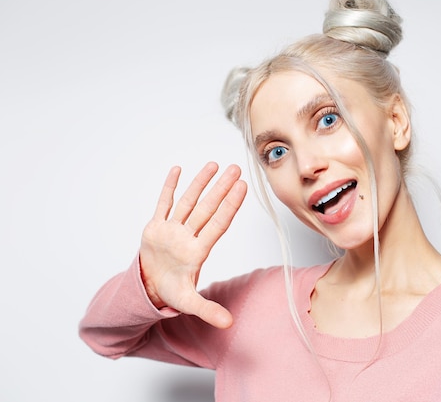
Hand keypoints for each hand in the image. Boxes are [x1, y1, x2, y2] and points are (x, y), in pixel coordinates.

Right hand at [139, 162, 246, 327]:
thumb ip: (208, 310)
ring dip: (200, 183)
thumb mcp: (188, 303)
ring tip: (214, 165)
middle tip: (236, 168)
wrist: (150, 287)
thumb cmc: (172, 292)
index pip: (218, 223)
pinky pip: (163, 203)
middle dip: (221, 188)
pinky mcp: (156, 227)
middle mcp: (188, 235)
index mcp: (197, 250)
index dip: (230, 205)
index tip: (242, 188)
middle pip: (207, 208)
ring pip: (188, 201)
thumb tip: (229, 324)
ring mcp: (172, 229)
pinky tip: (178, 170)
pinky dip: (169, 187)